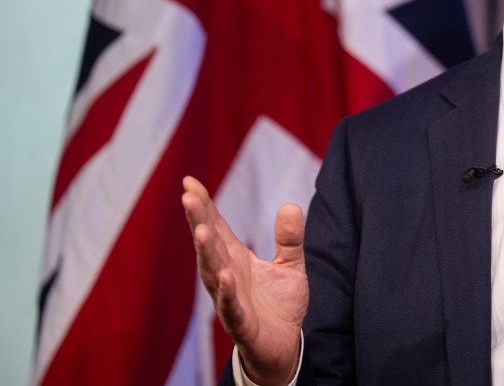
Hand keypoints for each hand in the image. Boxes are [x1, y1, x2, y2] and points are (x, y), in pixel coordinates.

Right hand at [182, 176, 307, 384]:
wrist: (283, 347)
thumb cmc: (279, 304)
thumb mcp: (290, 265)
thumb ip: (290, 238)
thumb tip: (291, 205)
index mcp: (235, 258)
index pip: (215, 226)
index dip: (204, 205)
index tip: (189, 181)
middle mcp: (226, 275)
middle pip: (209, 244)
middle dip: (198, 220)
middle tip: (188, 196)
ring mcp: (230, 299)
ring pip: (213, 273)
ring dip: (206, 252)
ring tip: (201, 231)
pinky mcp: (241, 323)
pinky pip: (231, 306)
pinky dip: (227, 292)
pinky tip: (226, 276)